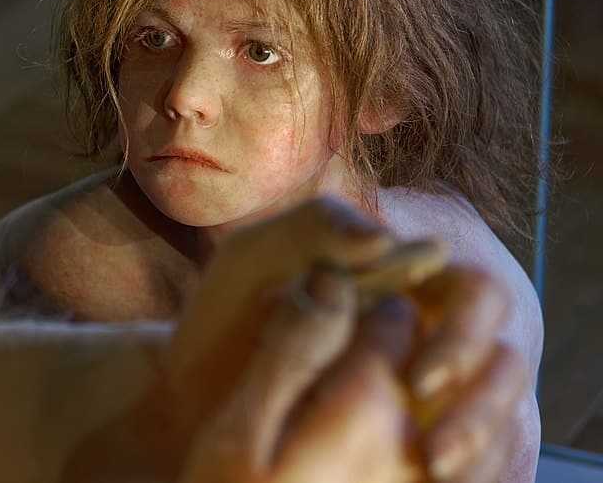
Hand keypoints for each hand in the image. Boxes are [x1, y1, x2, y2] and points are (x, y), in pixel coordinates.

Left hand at [171, 198, 527, 482]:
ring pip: (495, 418)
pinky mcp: (410, 438)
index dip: (464, 337)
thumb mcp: (254, 258)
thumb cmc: (222, 317)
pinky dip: (465, 474)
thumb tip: (389, 240)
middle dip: (482, 407)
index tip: (423, 381)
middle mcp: (423, 333)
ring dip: (479, 448)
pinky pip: (469, 460)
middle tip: (435, 455)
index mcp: (399, 278)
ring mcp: (422, 391)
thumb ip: (314, 228)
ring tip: (434, 477)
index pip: (476, 296)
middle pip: (500, 362)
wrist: (186, 392)